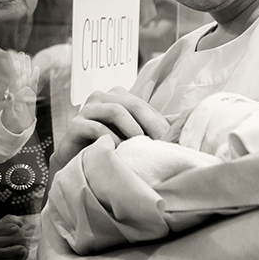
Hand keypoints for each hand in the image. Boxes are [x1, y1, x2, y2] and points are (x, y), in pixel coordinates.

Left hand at [0, 51, 38, 133]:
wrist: (16, 131)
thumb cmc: (9, 124)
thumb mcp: (8, 115)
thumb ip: (9, 104)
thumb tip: (9, 93)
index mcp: (13, 96)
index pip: (14, 81)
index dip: (15, 71)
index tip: (16, 61)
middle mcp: (19, 93)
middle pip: (21, 76)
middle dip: (22, 65)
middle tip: (22, 53)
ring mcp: (25, 95)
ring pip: (27, 79)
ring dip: (28, 68)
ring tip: (28, 58)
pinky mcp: (31, 98)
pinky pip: (34, 86)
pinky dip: (35, 78)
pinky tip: (36, 69)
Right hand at [49, 87, 169, 174]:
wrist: (78, 163)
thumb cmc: (109, 147)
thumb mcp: (133, 134)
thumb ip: (153, 126)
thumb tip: (184, 123)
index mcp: (116, 96)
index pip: (143, 105)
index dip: (159, 123)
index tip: (172, 141)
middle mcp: (100, 97)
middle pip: (132, 104)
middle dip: (151, 125)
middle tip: (161, 145)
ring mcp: (86, 110)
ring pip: (115, 110)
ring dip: (132, 129)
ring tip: (140, 146)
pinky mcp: (74, 125)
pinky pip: (96, 128)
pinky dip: (112, 139)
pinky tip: (119, 150)